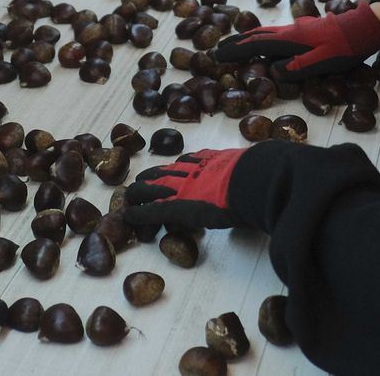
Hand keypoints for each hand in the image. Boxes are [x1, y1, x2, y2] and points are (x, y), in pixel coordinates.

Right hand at [123, 148, 250, 229]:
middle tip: (131, 199)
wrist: (252, 182)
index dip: (136, 215)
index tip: (127, 216)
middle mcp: (178, 185)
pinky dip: (176, 165)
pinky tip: (178, 166)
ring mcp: (189, 167)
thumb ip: (193, 219)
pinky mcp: (204, 156)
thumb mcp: (209, 223)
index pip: (149, 211)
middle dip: (135, 194)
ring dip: (151, 176)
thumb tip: (188, 218)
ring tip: (147, 179)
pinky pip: (184, 159)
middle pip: (146, 187)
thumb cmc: (234, 211)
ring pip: (162, 169)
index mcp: (177, 206)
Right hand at [213, 1, 379, 77]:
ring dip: (248, 39)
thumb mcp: (323, 62)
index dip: (235, 51)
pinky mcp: (306, 29)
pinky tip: (266, 42)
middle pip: (256, 35)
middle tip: (219, 49)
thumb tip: (272, 70)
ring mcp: (298, 28)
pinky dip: (262, 38)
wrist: (366, 27)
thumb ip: (296, 67)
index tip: (216, 55)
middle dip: (236, 42)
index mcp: (290, 40)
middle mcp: (290, 31)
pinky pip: (276, 33)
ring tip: (236, 45)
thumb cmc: (346, 47)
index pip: (256, 45)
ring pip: (266, 32)